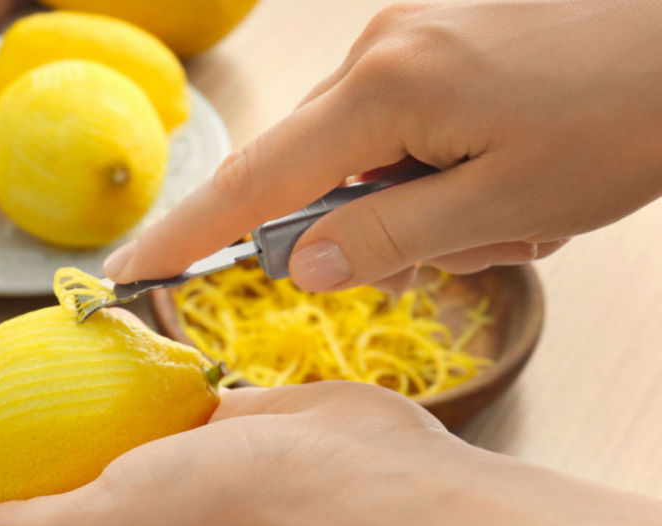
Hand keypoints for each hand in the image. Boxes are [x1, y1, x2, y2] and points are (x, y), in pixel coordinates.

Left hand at [0, 381, 460, 525]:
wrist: (358, 481)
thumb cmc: (226, 515)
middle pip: (68, 504)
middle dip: (29, 460)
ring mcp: (188, 487)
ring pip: (114, 451)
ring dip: (80, 415)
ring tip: (36, 366)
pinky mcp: (223, 436)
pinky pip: (162, 408)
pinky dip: (135, 383)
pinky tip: (109, 346)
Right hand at [103, 0, 661, 292]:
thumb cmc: (629, 111)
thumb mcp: (508, 203)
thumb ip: (386, 238)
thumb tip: (296, 265)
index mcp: (385, 89)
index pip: (254, 180)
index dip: (188, 233)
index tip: (133, 270)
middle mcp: (380, 51)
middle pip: (309, 169)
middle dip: (360, 229)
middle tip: (451, 249)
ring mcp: (411, 37)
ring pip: (364, 153)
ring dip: (419, 203)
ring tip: (521, 208)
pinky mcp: (441, 38)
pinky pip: (403, 124)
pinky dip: (440, 168)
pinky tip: (514, 171)